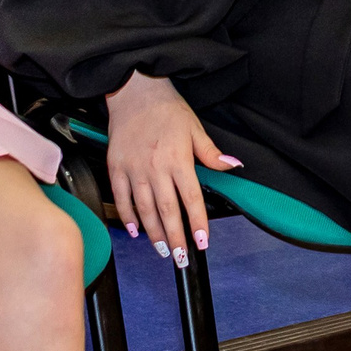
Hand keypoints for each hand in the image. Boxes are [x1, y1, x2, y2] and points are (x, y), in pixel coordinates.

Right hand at [106, 72, 241, 266]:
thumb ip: (212, 153)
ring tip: (163, 250)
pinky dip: (128, 217)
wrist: (135, 91)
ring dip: (154, 233)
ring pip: (144, 209)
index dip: (198, 222)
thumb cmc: (167, 110)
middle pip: (167, 211)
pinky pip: (121, 199)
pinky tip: (135, 231)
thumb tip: (235, 166)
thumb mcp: (195, 128)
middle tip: (182, 258)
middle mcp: (155, 168)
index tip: (203, 242)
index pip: (191, 198)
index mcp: (178, 160)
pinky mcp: (116, 168)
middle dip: (176, 237)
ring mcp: (133, 170)